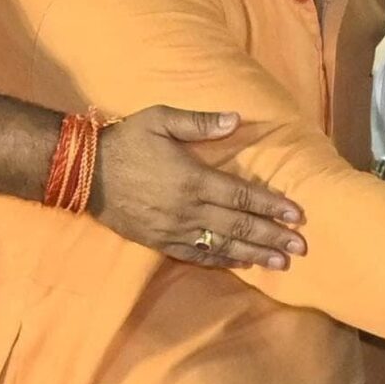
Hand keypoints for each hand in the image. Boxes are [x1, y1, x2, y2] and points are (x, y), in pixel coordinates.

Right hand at [90, 106, 306, 267]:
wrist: (84, 173)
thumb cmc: (127, 141)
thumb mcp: (160, 119)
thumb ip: (200, 122)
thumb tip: (236, 120)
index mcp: (193, 179)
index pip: (242, 196)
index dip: (271, 206)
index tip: (297, 215)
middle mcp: (188, 209)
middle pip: (238, 226)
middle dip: (272, 237)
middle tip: (301, 247)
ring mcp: (174, 230)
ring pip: (222, 246)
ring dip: (254, 254)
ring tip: (281, 263)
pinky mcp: (160, 242)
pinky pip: (198, 256)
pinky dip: (223, 261)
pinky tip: (242, 264)